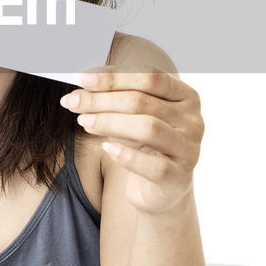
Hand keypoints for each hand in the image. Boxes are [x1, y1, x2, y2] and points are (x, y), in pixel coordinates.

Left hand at [59, 65, 203, 215]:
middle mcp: (193, 120)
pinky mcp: (179, 178)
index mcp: (186, 96)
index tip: (81, 79)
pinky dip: (126, 155)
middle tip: (72, 102)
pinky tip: (106, 148)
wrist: (159, 188)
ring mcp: (189, 150)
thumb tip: (81, 87)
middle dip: (102, 100)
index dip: (114, 77)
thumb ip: (114, 98)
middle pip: (143, 102)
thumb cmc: (144, 144)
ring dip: (109, 122)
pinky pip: (152, 165)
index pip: (150, 78)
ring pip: (148, 128)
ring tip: (84, 122)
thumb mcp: (133, 117)